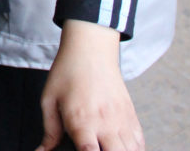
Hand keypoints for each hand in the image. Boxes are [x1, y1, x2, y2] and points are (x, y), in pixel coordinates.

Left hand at [37, 20, 144, 150]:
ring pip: (132, 150)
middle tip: (95, 150)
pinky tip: (122, 148)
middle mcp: (105, 123)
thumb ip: (49, 130)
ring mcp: (121, 120)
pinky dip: (134, 149)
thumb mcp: (50, 100)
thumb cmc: (68, 72)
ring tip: (107, 148)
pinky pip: (140, 142)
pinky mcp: (131, 114)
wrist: (90, 48)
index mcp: (82, 120)